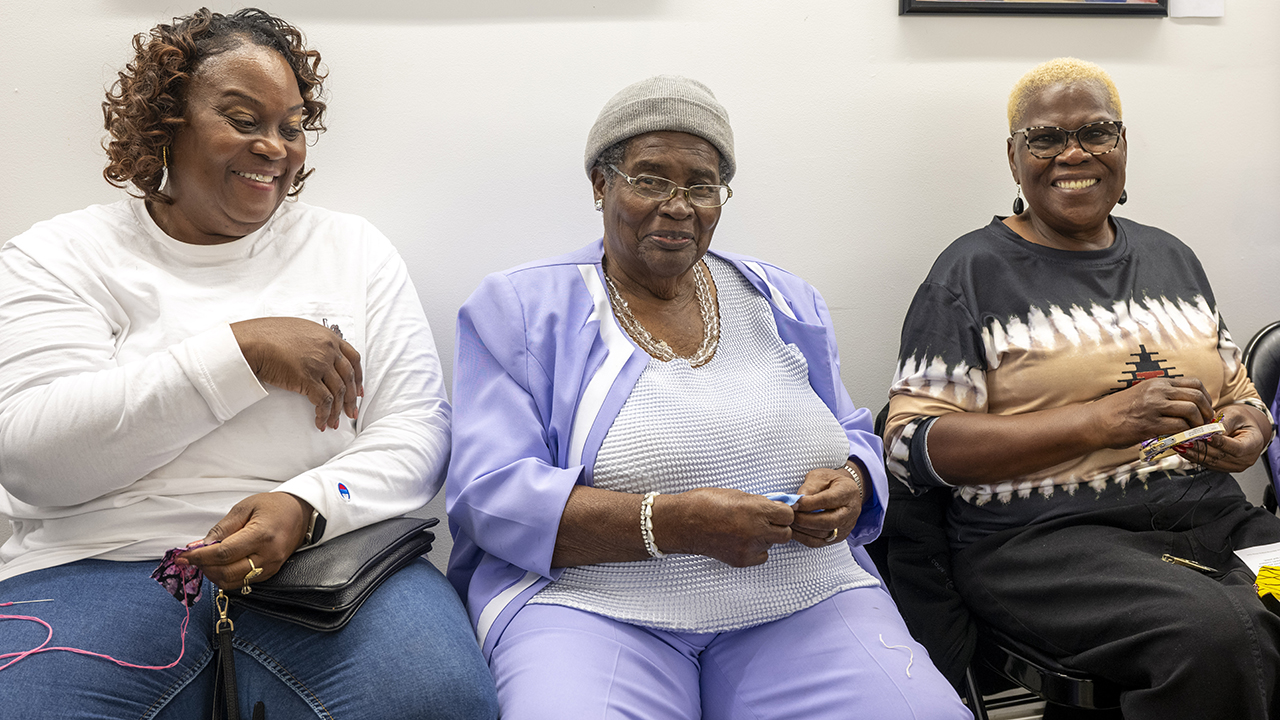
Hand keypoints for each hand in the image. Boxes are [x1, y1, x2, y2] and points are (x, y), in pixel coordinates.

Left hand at [178, 492, 311, 589]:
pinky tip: (220, 565)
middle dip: (204, 567)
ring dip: (213, 574)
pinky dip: (226, 576)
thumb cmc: (273, 506)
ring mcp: (271, 567)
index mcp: (262, 535)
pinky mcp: (270, 573)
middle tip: (192, 558)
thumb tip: (199, 546)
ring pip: (233, 582)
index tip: (183, 556)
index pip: (224, 553)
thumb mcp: (244, 508)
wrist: (300, 513)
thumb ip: (221, 529)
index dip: (200, 556)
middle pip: (226, 572)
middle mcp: (268, 555)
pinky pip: (243, 582)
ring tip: (205, 561)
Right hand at [231, 317, 362, 430]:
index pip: (353, 359)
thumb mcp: (300, 331)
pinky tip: (320, 422)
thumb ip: (315, 342)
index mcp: (328, 337)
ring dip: (337, 410)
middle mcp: (328, 350)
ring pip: (338, 392)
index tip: (358, 390)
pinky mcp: (307, 378)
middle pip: (349, 377)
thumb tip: (319, 355)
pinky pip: (323, 401)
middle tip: (351, 412)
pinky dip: (324, 414)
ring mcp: (319, 364)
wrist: (252, 342)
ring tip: (334, 423)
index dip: (358, 377)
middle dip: (351, 399)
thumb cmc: (269, 335)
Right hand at [654, 488, 793, 566]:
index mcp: (756, 510)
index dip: (783, 512)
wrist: (683, 523)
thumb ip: (759, 502)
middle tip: (767, 521)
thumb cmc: (704, 504)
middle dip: (778, 526)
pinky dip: (756, 549)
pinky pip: (761, 556)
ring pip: (772, 544)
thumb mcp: (737, 494)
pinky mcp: (742, 560)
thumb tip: (775, 506)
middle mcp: (755, 530)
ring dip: (765, 537)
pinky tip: (742, 541)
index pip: (788, 515)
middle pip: (785, 533)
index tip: (776, 510)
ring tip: (747, 529)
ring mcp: (749, 547)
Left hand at [789, 464, 864, 547]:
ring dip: (802, 529)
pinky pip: (818, 542)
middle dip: (805, 520)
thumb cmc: (830, 482)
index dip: (809, 504)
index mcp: (848, 492)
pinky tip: (793, 529)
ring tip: (788, 521)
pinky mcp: (837, 538)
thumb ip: (809, 487)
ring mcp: (845, 527)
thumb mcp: (820, 476)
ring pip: (822, 534)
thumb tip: (797, 501)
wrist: (843, 492)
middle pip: (828, 522)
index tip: (793, 503)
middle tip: (789, 515)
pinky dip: (803, 537)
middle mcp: (850, 512)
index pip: (828, 501)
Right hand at [1090, 377, 1214, 449]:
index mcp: (1157, 383)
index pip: (1194, 383)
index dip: (1206, 398)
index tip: (1206, 409)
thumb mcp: (1142, 394)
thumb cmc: (1118, 411)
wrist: (1096, 421)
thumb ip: (1163, 396)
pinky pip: (1179, 427)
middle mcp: (1157, 392)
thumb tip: (1186, 405)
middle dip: (1207, 412)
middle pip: (1196, 397)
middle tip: (1206, 423)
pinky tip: (1183, 438)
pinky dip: (1186, 434)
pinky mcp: (1150, 424)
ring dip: (1198, 424)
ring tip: (1195, 432)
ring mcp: (1153, 407)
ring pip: (1191, 411)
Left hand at [1177, 403, 1270, 472]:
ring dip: (1193, 454)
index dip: (1219, 443)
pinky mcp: (1222, 468)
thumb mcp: (1235, 415)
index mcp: (1253, 445)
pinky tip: (1183, 449)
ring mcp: (1233, 466)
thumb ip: (1224, 423)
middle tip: (1185, 440)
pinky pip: (1206, 464)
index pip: (1235, 448)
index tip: (1204, 436)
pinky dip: (1193, 456)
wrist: (1243, 428)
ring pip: (1211, 462)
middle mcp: (1245, 459)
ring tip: (1180, 444)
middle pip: (1220, 457)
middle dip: (1200, 448)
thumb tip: (1210, 430)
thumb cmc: (1241, 420)